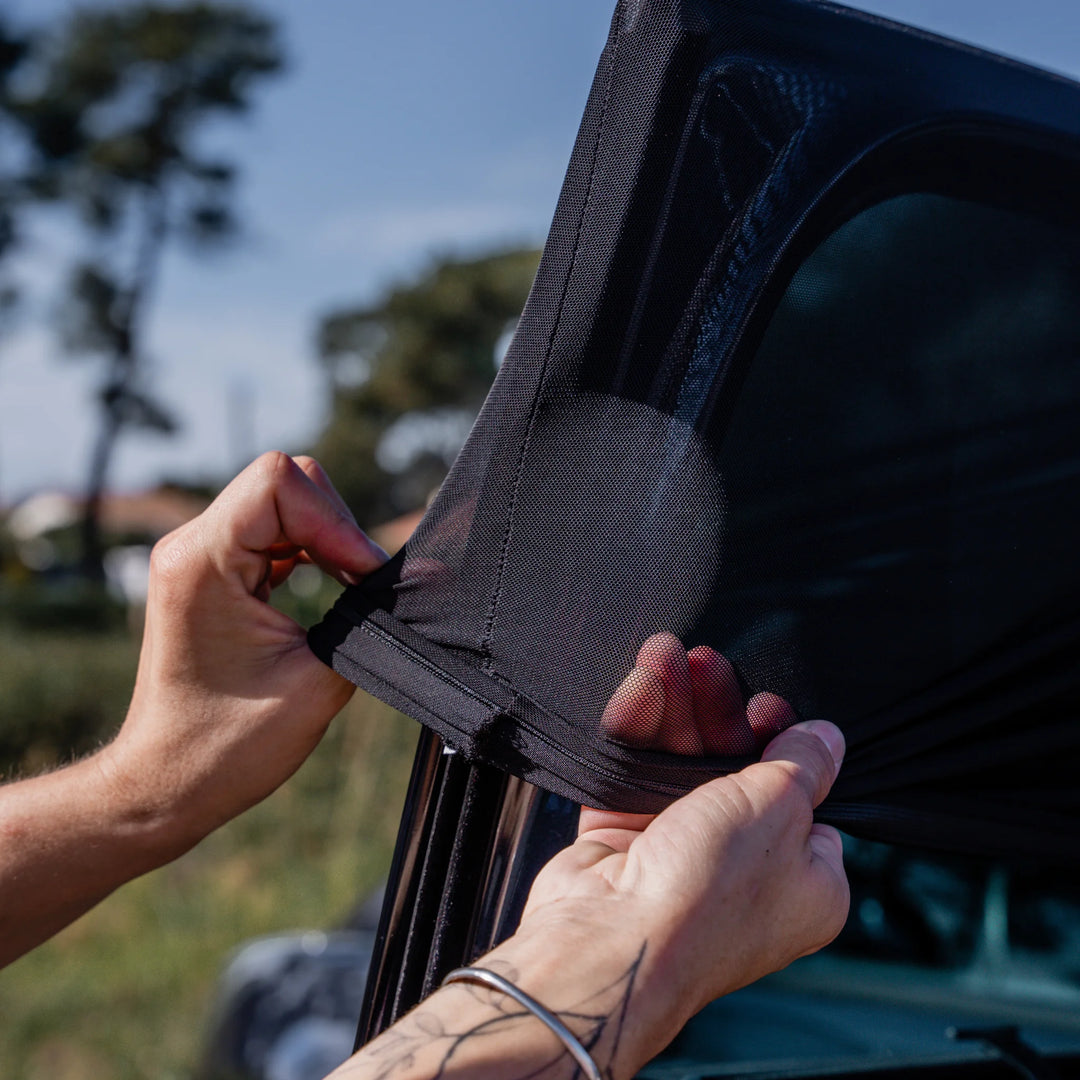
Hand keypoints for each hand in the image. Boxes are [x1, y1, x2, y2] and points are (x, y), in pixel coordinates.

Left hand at [100, 452, 385, 851]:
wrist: (166, 785)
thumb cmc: (227, 747)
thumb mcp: (319, 680)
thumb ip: (369, 622)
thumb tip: (417, 582)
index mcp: (202, 561)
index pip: (278, 482)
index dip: (336, 521)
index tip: (362, 576)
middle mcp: (190, 546)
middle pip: (284, 484)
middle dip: (337, 527)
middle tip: (365, 584)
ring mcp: (198, 556)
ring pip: (284, 503)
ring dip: (328, 539)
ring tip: (355, 587)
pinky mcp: (213, 572)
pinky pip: (274, 532)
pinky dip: (313, 552)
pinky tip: (335, 588)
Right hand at [518, 638, 847, 1062]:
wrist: (612, 941)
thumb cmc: (708, 894)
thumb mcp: (778, 809)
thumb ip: (802, 764)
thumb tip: (828, 738)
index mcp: (803, 880)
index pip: (803, 797)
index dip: (784, 744)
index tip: (765, 705)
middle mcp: (745, 873)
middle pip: (737, 771)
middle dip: (719, 712)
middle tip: (708, 663)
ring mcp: (681, 860)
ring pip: (682, 767)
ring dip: (675, 708)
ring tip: (663, 653)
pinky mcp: (626, 848)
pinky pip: (635, 777)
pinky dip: (637, 733)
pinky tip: (639, 686)